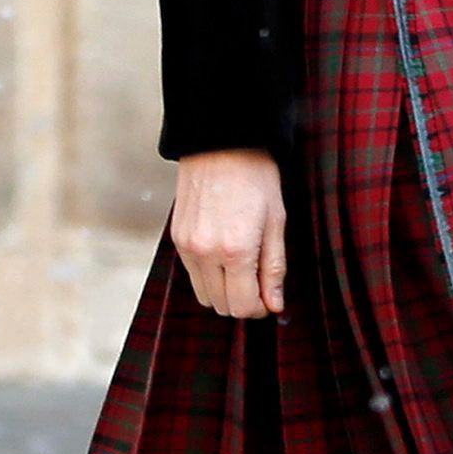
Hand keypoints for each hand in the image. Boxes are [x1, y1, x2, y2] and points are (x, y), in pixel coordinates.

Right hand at [170, 149, 287, 317]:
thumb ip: (274, 268)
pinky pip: (191, 274)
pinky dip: (209, 275)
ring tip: (243, 270)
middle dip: (242, 302)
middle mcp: (205, 252)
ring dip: (223, 292)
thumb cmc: (256, 179)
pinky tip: (225, 257)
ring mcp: (186, 246)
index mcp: (236, 250)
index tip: (269, 300)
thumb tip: (274, 305)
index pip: (242, 304)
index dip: (259, 308)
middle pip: (221, 305)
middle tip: (259, 285)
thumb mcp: (276, 222)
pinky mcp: (176, 238)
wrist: (221, 144)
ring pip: (203, 294)